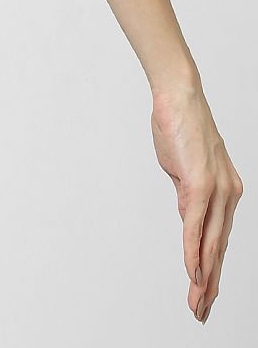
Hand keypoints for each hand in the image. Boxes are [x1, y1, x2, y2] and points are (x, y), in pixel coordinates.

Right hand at [150, 81, 243, 323]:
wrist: (178, 94)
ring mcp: (217, 190)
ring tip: (197, 304)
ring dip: (204, 277)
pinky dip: (195, 252)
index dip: (212, 267)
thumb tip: (187, 215)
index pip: (219, 238)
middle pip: (220, 249)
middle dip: (210, 284)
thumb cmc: (177, 124)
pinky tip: (193, 273)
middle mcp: (228, 193)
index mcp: (225, 190)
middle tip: (201, 312)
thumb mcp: (182, 168)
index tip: (204, 292)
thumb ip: (188, 195)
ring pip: (212, 244)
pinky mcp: (201, 184)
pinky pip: (197, 226)